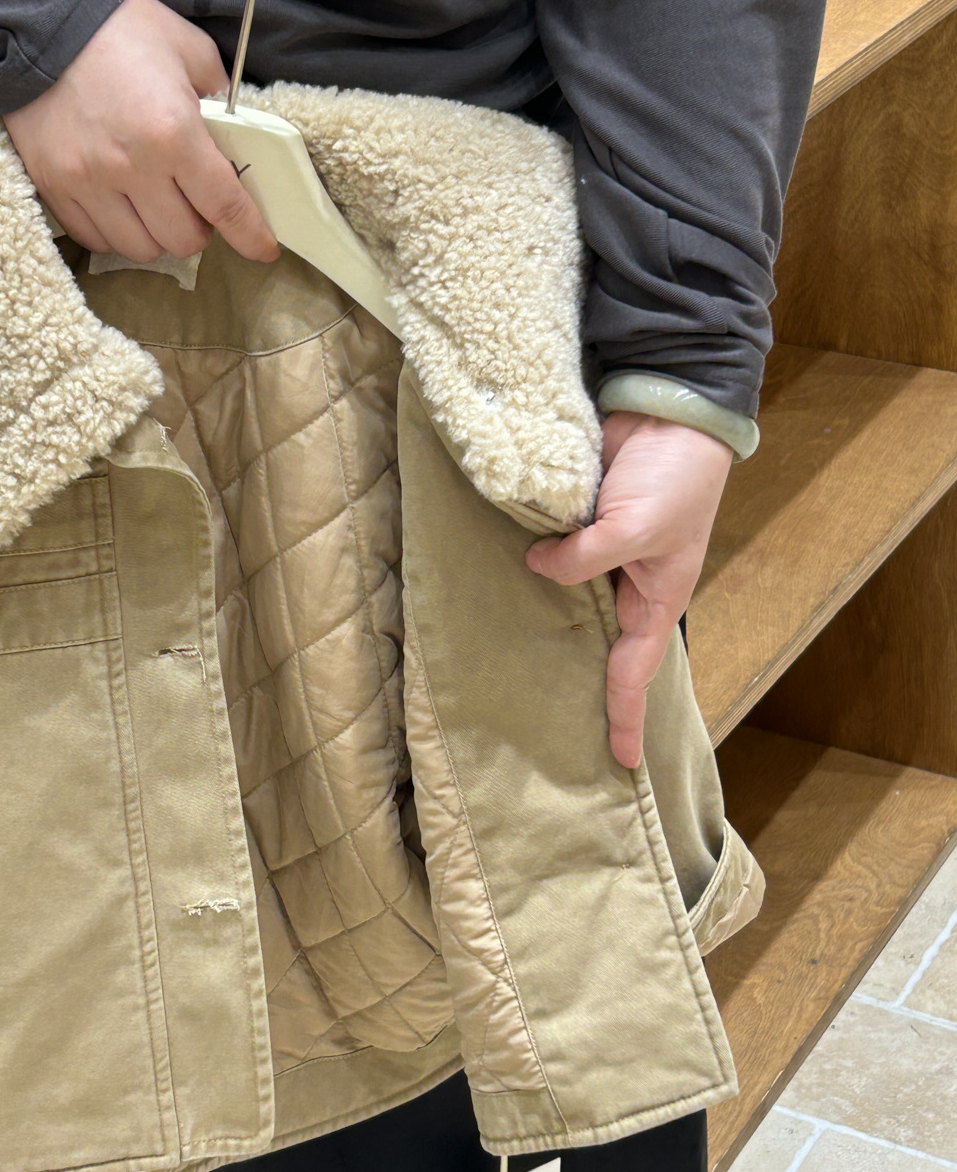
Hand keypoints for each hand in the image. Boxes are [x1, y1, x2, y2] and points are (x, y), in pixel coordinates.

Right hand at [2, 0, 278, 264]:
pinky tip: (120, 204)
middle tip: (194, 203)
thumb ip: (219, 97)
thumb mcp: (188, 49)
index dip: (250, 236)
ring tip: (154, 204)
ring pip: (140, 248)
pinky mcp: (54, 187)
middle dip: (199, 228)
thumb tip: (233, 136)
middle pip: (183, 240)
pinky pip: (95, 238)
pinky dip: (115, 231)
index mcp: (173, 132)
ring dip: (157, 234)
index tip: (263, 249)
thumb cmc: (119, 28)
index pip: (225, 206)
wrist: (36, 19)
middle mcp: (131, 167)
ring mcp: (88, 182)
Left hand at [526, 412, 732, 769]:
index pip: (634, 673)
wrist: (669, 408)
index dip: (625, 717)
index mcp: (656, 600)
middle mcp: (628, 586)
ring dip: (543, 625)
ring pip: (567, 603)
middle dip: (579, 684)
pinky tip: (499, 587)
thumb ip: (583, 558)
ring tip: (507, 667)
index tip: (621, 762)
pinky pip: (552, 557)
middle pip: (598, 648)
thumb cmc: (672, 478)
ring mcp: (601, 555)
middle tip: (547, 727)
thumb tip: (537, 567)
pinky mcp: (578, 524)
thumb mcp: (634, 528)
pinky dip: (531, 570)